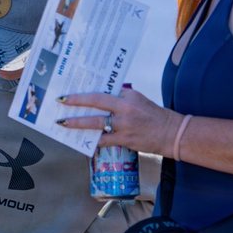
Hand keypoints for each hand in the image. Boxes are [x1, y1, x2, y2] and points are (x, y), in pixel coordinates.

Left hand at [57, 87, 182, 156]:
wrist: (171, 133)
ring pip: (96, 122)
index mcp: (128, 95)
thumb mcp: (138, 100)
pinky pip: (103, 140)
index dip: (86, 92)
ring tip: (63, 122)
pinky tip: (82, 141)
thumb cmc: (153, 115)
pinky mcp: (125, 139)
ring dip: (77, 122)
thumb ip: (120, 98)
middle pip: (96, 101)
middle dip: (76, 101)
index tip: (72, 92)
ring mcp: (124, 124)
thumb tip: (98, 99)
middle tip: (61, 101)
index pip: (103, 91)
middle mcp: (125, 107)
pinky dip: (92, 141)